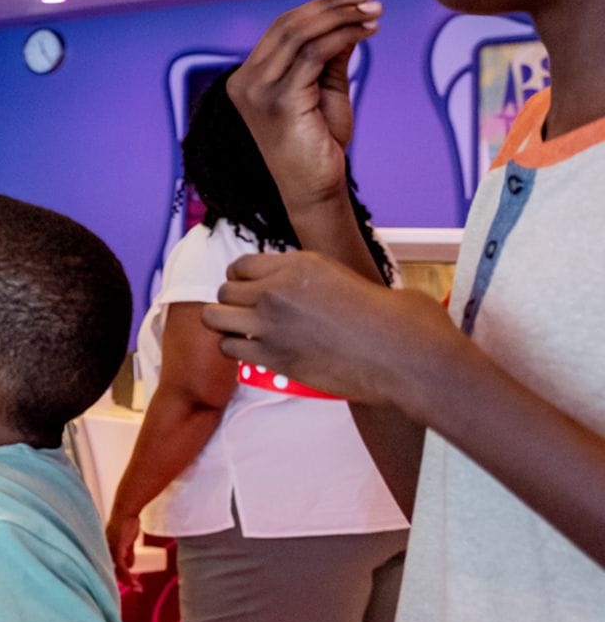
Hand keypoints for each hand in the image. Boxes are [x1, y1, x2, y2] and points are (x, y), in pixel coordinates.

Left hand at [104, 509, 142, 590]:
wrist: (126, 511)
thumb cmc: (127, 523)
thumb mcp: (128, 542)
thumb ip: (128, 554)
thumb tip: (131, 566)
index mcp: (107, 549)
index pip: (110, 566)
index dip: (118, 576)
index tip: (126, 585)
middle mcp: (106, 550)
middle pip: (112, 570)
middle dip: (122, 581)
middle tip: (134, 588)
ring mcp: (110, 550)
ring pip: (117, 570)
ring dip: (127, 580)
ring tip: (136, 587)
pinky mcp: (117, 549)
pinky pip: (121, 566)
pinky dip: (127, 574)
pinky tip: (133, 580)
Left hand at [202, 250, 479, 418]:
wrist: (407, 356)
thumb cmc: (398, 319)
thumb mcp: (354, 279)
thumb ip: (321, 281)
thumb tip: (321, 292)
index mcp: (299, 264)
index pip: (241, 264)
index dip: (246, 279)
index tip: (256, 291)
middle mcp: (277, 289)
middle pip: (224, 290)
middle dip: (235, 302)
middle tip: (253, 316)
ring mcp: (270, 323)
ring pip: (215, 317)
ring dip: (229, 325)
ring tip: (248, 334)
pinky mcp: (272, 357)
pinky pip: (229, 349)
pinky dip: (238, 352)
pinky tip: (258, 354)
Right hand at [227, 0, 380, 210]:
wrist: (314, 188)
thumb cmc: (318, 144)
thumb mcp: (325, 89)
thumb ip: (330, 56)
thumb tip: (349, 19)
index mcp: (248, 77)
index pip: (282, 28)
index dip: (320, 6)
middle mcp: (245, 81)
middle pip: (287, 25)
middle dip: (332, 4)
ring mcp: (258, 91)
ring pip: (299, 34)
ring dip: (341, 17)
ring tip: (374, 12)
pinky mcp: (279, 101)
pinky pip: (313, 55)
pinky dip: (342, 37)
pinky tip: (366, 33)